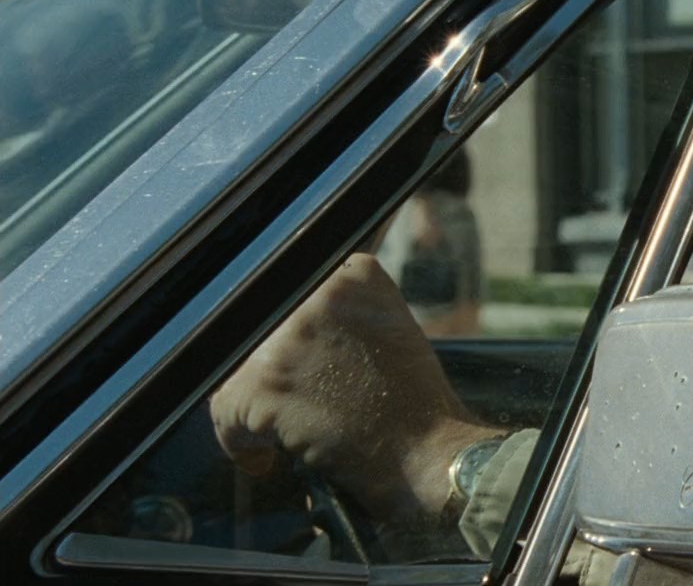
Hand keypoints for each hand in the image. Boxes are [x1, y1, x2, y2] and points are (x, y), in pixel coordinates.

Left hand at [210, 253, 499, 520]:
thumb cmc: (412, 402)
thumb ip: (340, 308)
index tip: (301, 370)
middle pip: (257, 333)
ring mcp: (290, 336)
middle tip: (298, 407)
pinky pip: (224, 410)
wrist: (428, 454)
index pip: (285, 297)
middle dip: (270, 373)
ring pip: (236, 371)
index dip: (287, 341)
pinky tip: (267, 457)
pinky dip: (240, 443)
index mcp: (353, 275)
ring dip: (254, 406)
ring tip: (287, 432)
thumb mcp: (388, 326)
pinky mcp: (266, 381)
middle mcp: (319, 293)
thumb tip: (286, 313)